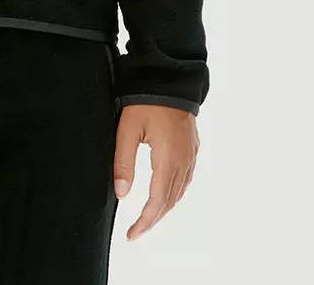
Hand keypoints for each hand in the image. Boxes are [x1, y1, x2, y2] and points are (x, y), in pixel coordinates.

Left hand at [112, 103, 199, 240]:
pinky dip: (175, 193)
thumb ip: (124, 162)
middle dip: (153, 219)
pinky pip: (185, 178)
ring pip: (180, 191)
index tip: (132, 234)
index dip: (145, 221)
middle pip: (170, 200)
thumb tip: (121, 194)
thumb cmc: (146, 100)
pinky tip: (166, 194)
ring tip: (148, 218)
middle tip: (136, 231)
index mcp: (168, 159)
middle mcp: (183, 161)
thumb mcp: (128, 129)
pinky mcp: (192, 147)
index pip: (157, 201)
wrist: (171, 77)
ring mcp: (191, 154)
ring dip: (164, 208)